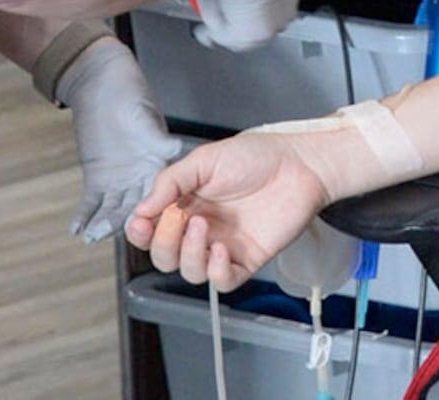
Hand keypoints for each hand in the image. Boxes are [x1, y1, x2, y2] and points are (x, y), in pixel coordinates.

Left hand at [57, 36, 183, 241]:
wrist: (102, 85)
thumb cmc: (129, 95)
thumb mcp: (145, 118)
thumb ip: (156, 138)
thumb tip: (174, 148)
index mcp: (159, 162)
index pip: (159, 193)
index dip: (152, 209)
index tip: (142, 223)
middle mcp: (142, 175)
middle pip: (136, 205)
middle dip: (122, 221)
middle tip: (106, 232)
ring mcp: (120, 179)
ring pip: (113, 207)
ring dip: (102, 222)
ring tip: (91, 235)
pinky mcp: (99, 178)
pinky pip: (92, 201)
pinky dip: (85, 214)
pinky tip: (77, 227)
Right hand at [125, 128, 349, 290]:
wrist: (299, 163)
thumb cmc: (257, 156)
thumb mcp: (205, 160)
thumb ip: (171, 182)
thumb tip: (142, 209)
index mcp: (185, 206)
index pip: (150, 233)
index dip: (140, 233)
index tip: (141, 222)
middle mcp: (201, 230)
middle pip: (164, 257)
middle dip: (163, 242)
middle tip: (179, 218)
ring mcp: (223, 247)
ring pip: (190, 273)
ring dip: (188, 254)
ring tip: (202, 226)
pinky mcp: (247, 259)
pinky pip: (223, 282)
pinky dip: (215, 272)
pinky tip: (220, 249)